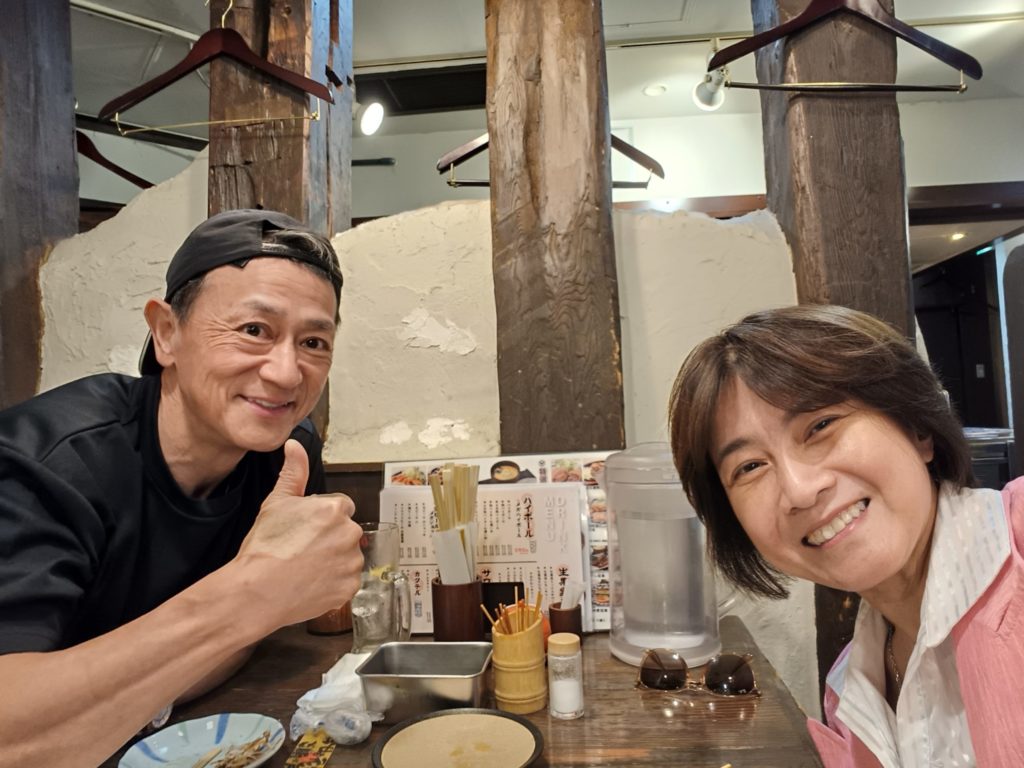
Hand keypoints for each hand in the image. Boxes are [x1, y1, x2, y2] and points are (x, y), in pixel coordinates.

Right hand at [232, 439, 363, 629]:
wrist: (257, 591)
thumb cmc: (265, 547)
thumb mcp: (276, 502)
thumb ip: (293, 472)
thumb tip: (294, 446)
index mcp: (335, 509)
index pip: (340, 508)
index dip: (321, 519)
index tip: (306, 530)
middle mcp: (350, 534)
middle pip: (345, 532)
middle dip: (330, 539)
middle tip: (302, 550)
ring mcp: (352, 563)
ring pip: (347, 557)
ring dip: (333, 561)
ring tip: (305, 568)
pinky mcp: (349, 588)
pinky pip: (346, 582)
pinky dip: (333, 584)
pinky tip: (311, 583)